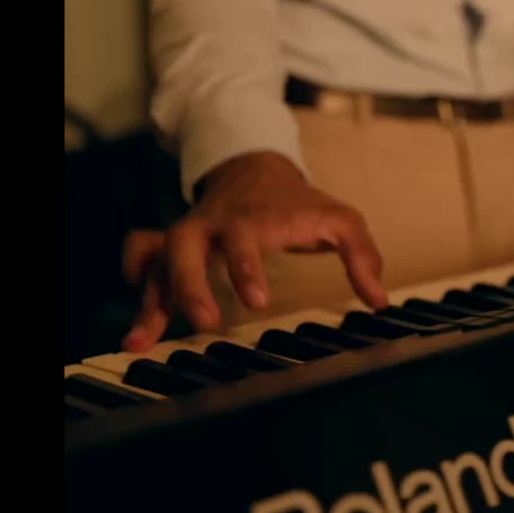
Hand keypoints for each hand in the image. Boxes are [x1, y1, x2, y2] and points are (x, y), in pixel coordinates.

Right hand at [121, 152, 386, 350]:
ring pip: (156, 258)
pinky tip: (140, 322)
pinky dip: (136, 280)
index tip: (255, 301)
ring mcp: (187, 234)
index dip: (245, 267)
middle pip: (185, 245)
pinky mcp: (171, 244)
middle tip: (205, 323)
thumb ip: (362, 256)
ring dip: (147, 300)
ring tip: (137, 343)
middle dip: (189, 285)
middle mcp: (212, 224)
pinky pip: (141, 254)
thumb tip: (378, 300)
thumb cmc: (300, 204)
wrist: (255, 169)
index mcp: (253, 217)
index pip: (244, 237)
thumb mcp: (340, 220)